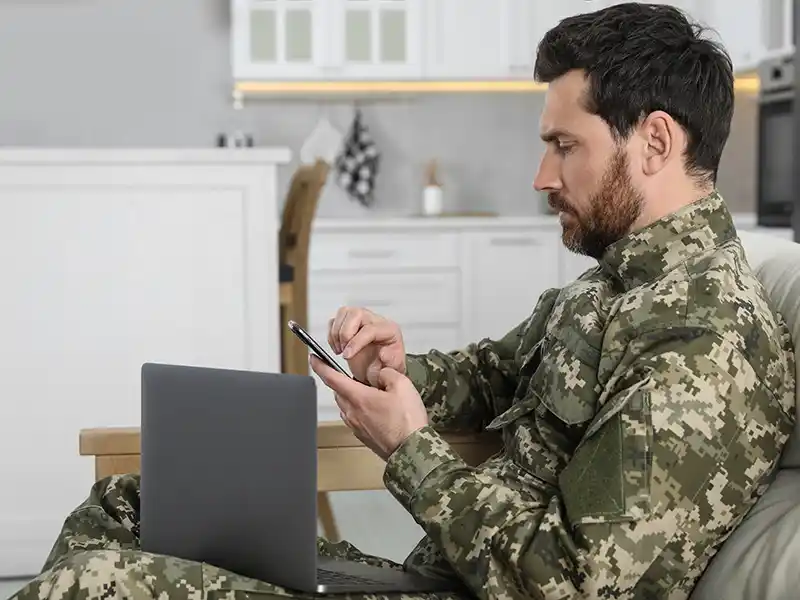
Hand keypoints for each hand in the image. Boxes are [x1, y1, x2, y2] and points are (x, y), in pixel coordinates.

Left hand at [309, 354, 427, 459]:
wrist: (411, 450)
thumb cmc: (407, 421)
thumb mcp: (403, 385)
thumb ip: (388, 373)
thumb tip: (381, 373)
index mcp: (358, 398)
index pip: (331, 378)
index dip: (320, 366)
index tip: (314, 359)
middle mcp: (352, 412)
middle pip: (338, 392)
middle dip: (343, 382)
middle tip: (357, 376)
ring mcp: (356, 426)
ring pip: (346, 405)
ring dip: (352, 396)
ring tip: (370, 393)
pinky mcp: (363, 436)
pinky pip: (354, 418)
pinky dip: (359, 410)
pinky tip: (376, 410)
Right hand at [327, 307, 405, 386]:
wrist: (377, 371)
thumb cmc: (384, 368)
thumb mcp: (390, 370)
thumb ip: (389, 362)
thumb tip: (383, 354)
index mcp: (389, 330)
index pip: (370, 329)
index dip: (356, 342)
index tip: (347, 356)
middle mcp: (375, 321)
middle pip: (356, 314)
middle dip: (345, 333)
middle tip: (343, 351)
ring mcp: (361, 320)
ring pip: (344, 312)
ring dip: (336, 332)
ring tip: (340, 349)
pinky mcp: (349, 323)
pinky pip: (335, 320)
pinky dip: (331, 334)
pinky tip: (337, 346)